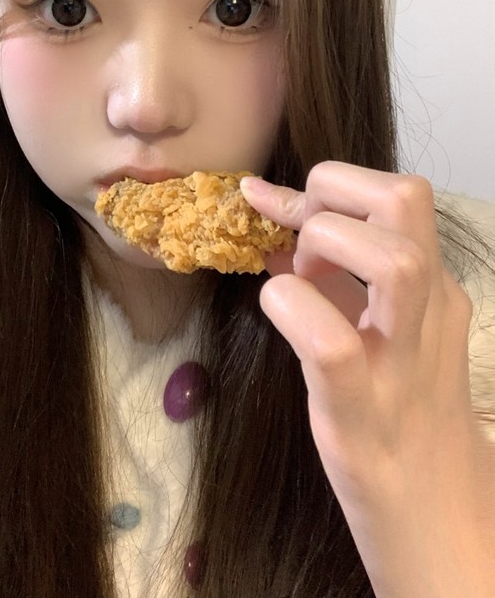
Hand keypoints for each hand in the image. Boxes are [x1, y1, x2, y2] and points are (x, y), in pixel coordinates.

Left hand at [241, 162, 494, 596]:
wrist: (435, 521)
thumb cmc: (392, 413)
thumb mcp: (378, 329)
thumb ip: (333, 271)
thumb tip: (270, 213)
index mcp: (435, 290)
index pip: (399, 192)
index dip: (331, 183)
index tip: (281, 208)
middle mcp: (431, 314)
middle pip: (405, 198)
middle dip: (331, 195)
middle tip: (300, 245)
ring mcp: (403, 364)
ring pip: (393, 259)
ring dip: (323, 247)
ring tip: (301, 281)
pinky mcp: (362, 414)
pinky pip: (333, 341)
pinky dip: (291, 307)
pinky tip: (279, 312)